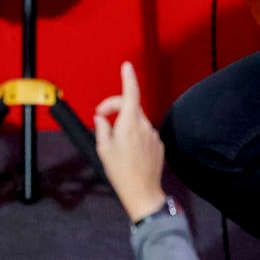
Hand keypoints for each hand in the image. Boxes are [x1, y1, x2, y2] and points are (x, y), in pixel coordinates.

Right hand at [93, 61, 167, 221]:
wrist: (142, 192)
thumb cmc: (120, 172)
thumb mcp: (103, 149)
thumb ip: (102, 128)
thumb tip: (102, 118)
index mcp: (129, 124)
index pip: (131, 94)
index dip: (128, 78)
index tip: (126, 67)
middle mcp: (144, 126)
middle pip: (131, 107)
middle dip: (116, 108)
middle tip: (100, 118)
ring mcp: (153, 135)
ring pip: (137, 121)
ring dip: (125, 124)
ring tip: (116, 143)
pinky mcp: (158, 144)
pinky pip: (145, 133)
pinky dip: (135, 136)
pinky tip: (129, 152)